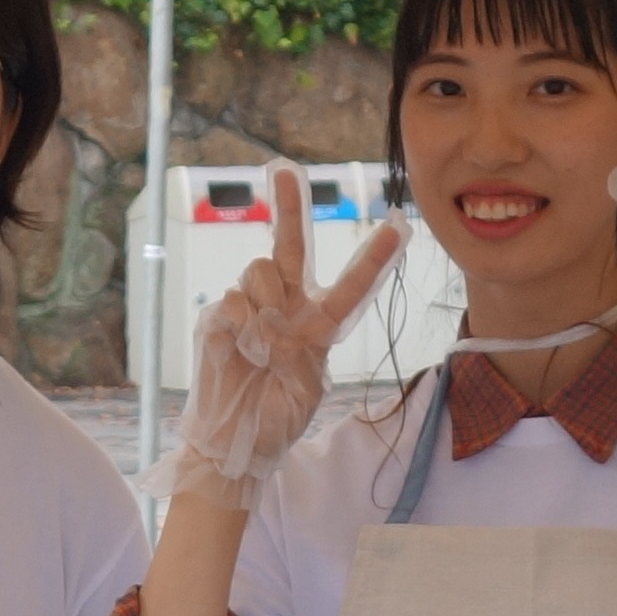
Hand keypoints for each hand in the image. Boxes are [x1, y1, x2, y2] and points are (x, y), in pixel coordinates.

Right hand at [168, 167, 399, 510]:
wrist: (233, 446)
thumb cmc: (274, 420)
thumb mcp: (305, 392)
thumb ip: (300, 353)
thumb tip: (271, 322)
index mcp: (316, 325)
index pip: (349, 286)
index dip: (373, 259)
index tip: (399, 227)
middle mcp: (284, 308)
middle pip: (291, 247)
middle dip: (289, 206)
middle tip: (285, 169)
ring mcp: (249, 310)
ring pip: (260, 270)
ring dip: (267, 303)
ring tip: (263, 348)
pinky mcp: (217, 319)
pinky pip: (233, 301)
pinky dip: (241, 326)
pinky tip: (241, 353)